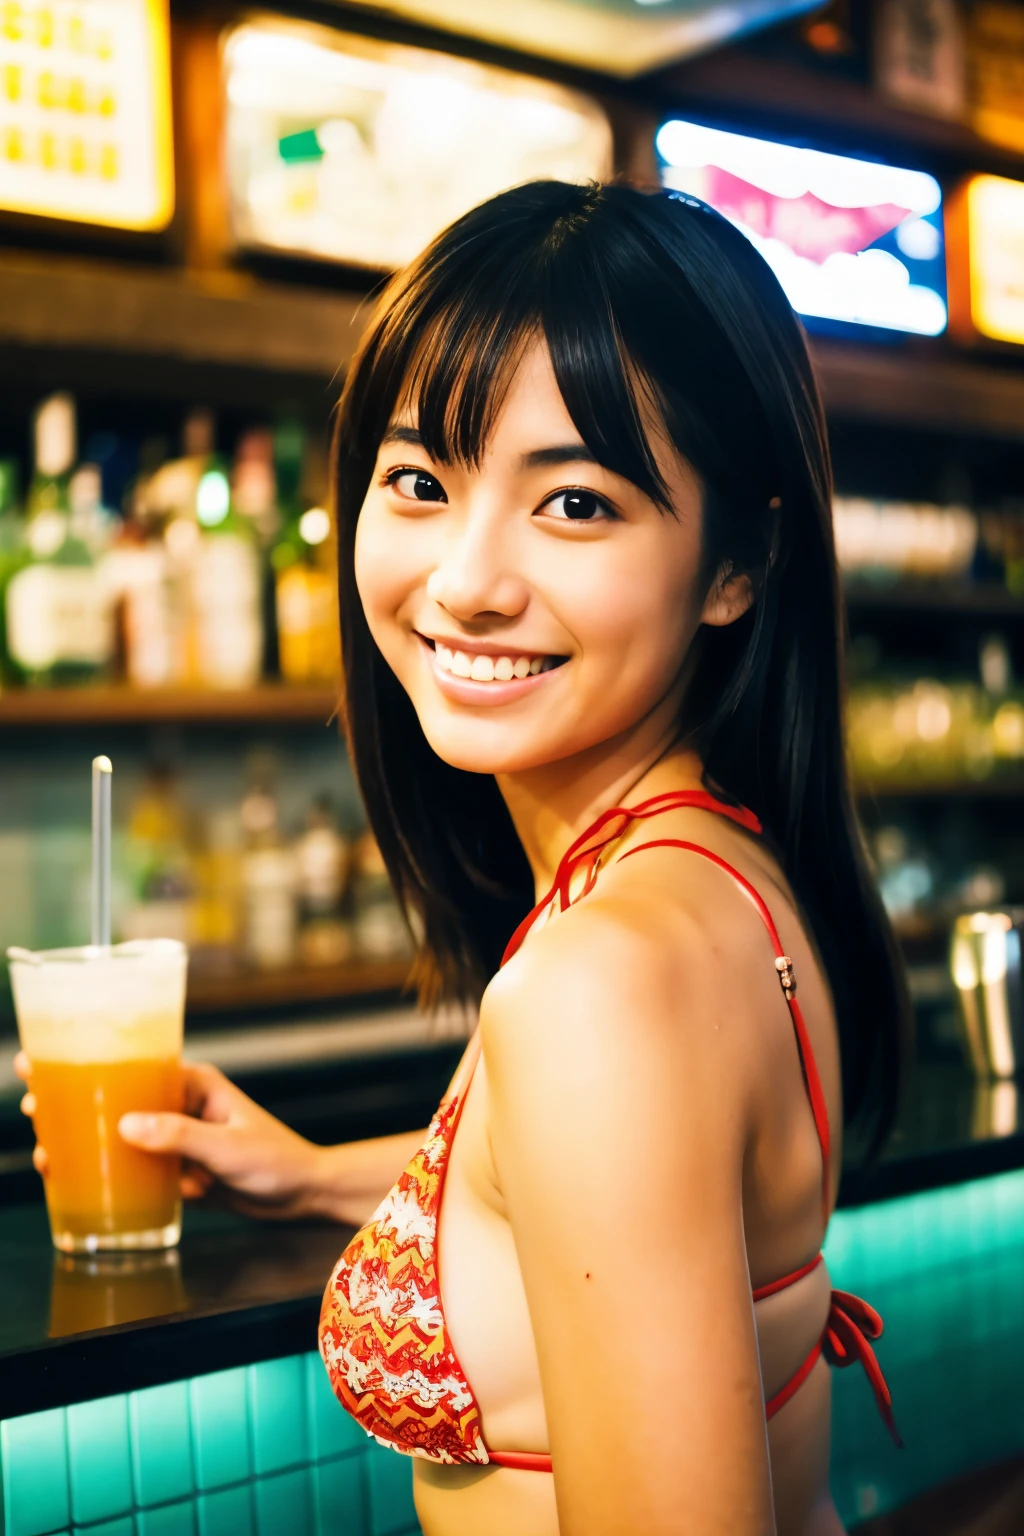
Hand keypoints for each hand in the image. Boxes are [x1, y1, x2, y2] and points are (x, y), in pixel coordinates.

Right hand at [15, 1052, 328, 1220]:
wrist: (302, 1195)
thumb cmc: (277, 1160)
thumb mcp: (228, 1148)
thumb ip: (181, 1136)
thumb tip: (127, 1125)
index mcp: (195, 1084)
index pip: (136, 1067)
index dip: (93, 1067)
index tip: (49, 1065)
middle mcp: (182, 1106)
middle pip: (121, 1101)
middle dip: (80, 1109)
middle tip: (39, 1117)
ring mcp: (178, 1138)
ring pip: (125, 1139)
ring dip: (96, 1150)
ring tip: (55, 1159)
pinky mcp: (179, 1170)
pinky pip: (140, 1170)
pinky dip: (124, 1180)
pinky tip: (110, 1190)